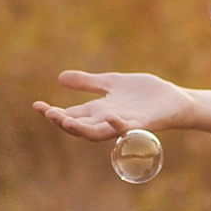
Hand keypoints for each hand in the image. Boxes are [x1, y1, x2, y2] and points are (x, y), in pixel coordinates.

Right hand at [33, 70, 195, 141]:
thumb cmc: (144, 94)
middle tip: (47, 114)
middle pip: (80, 126)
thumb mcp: (111, 83)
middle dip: (63, 121)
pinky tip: (109, 116)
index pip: (72, 114)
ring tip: (67, 121)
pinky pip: (128, 128)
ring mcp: (124, 124)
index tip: (36, 105)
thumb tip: (60, 78)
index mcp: (99, 111)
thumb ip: (88, 83)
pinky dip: (118, 124)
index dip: (54, 112)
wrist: (174, 101)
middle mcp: (108, 120)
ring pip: (99, 132)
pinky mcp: (143, 124)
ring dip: (83, 128)